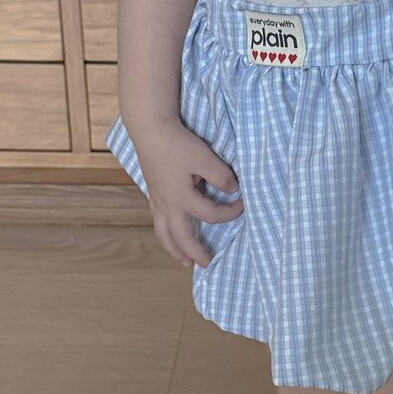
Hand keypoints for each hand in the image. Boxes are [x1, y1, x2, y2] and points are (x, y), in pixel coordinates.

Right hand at [133, 117, 243, 268]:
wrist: (150, 129)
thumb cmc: (177, 143)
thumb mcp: (204, 158)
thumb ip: (221, 176)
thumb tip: (233, 191)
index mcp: (181, 199)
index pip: (211, 215)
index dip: (230, 213)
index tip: (242, 204)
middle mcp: (167, 205)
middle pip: (181, 238)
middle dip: (195, 253)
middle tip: (208, 264)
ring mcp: (157, 200)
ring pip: (164, 233)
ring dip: (175, 249)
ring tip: (185, 261)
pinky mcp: (153, 192)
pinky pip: (158, 221)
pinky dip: (166, 233)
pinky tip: (171, 231)